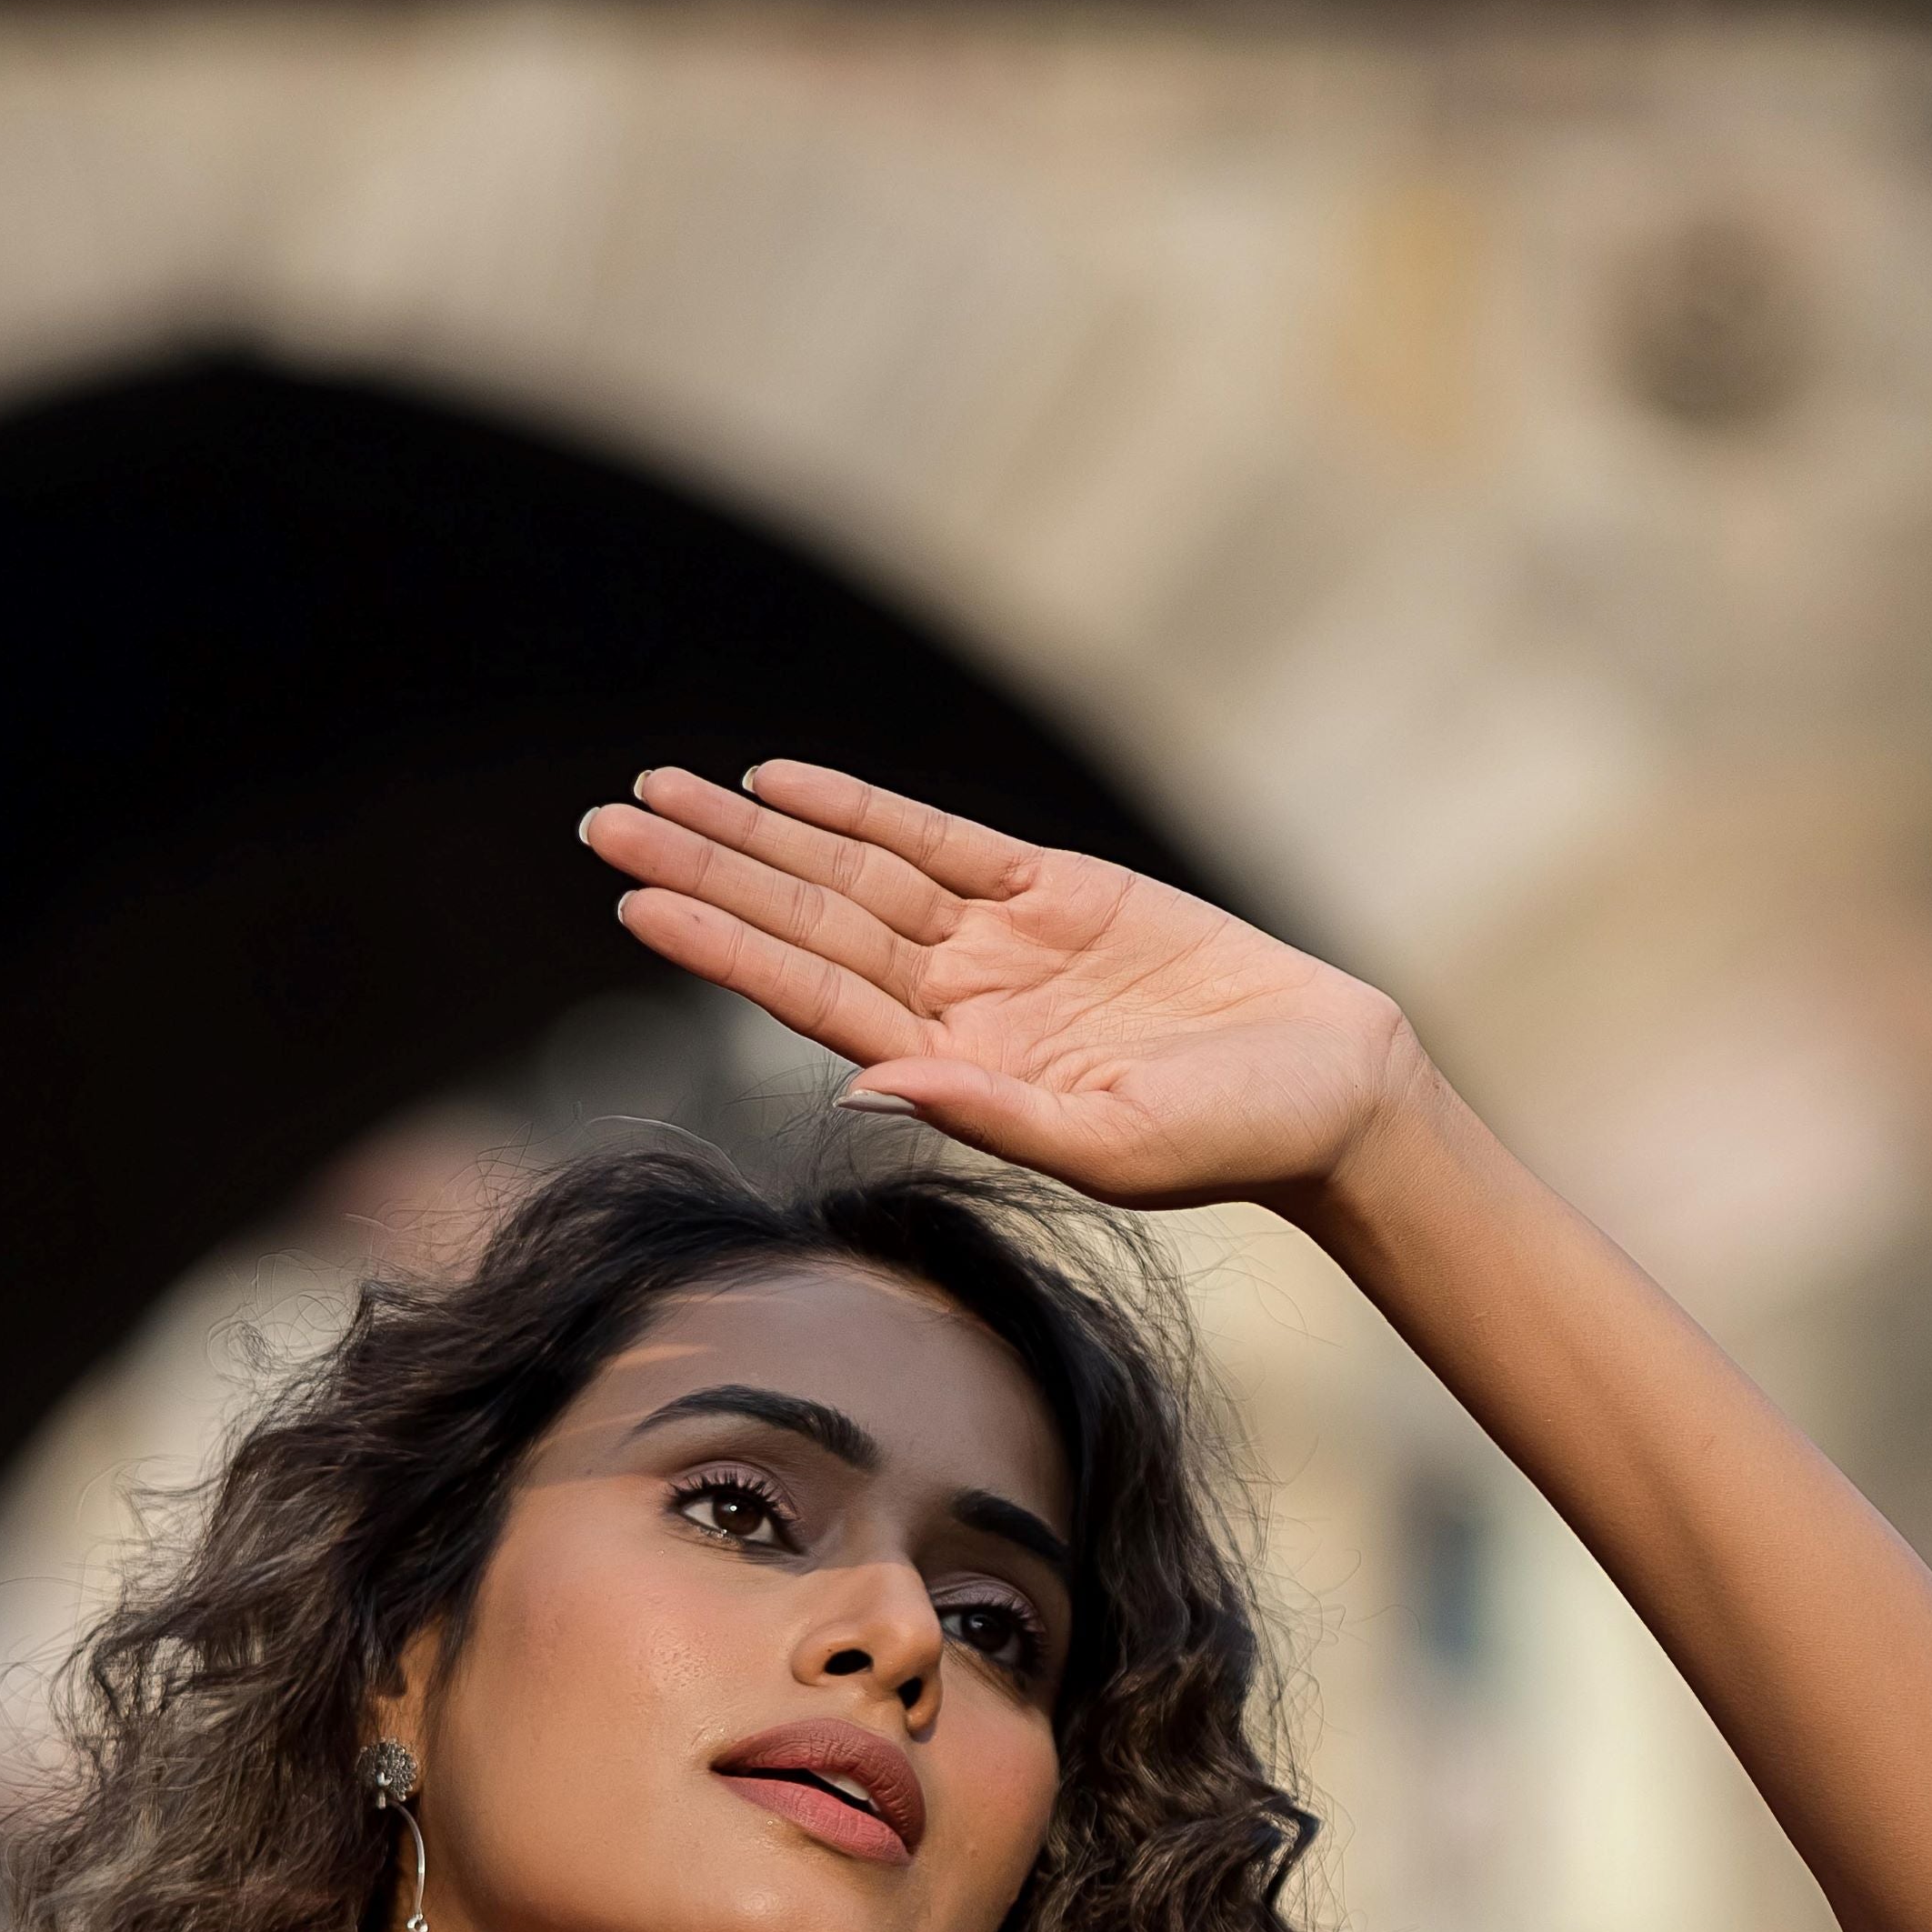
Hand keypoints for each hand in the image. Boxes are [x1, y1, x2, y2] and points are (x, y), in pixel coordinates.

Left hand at [579, 762, 1423, 1212]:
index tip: (635, 899)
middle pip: (803, 920)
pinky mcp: (1053, 890)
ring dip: (754, 833)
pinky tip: (777, 786)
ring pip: (849, 872)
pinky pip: (932, 836)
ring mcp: (998, 944)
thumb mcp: (1109, 1145)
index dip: (720, 940)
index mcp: (954, 1066)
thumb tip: (867, 1086)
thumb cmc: (1230, 1141)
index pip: (807, 993)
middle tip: (602, 822)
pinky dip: (855, 808)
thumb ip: (989, 1113)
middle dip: (705, 869)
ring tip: (661, 793)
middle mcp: (956, 1002)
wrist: (1328, 1086)